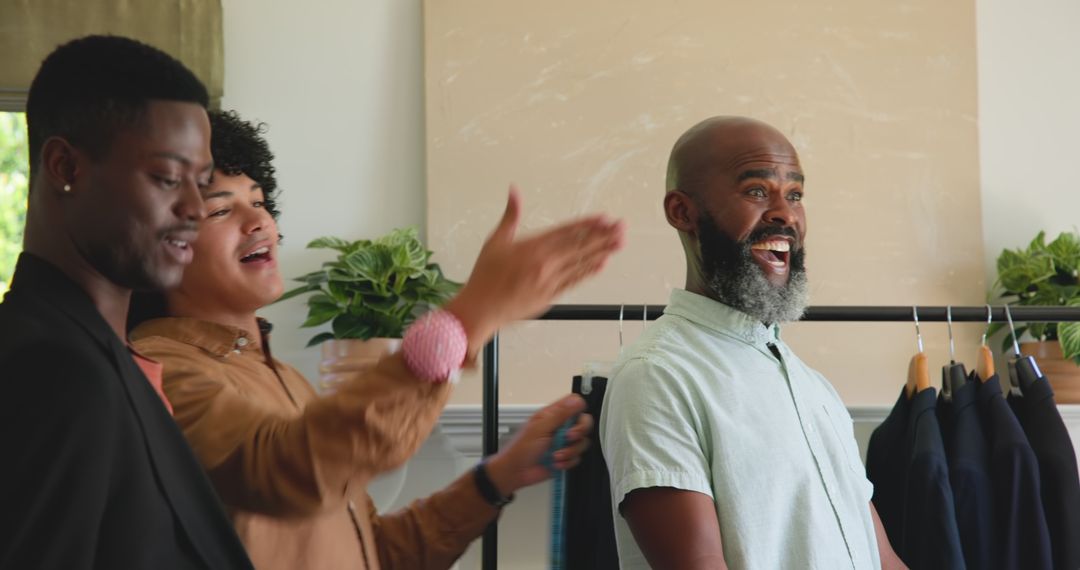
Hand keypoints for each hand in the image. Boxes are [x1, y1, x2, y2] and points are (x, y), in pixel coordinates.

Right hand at [444, 186, 624, 357]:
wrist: (480, 308)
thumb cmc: (485, 274)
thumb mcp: (496, 240)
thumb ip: (510, 215)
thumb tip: (514, 190)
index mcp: (532, 247)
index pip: (567, 232)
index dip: (588, 224)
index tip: (605, 218)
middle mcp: (544, 263)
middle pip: (579, 246)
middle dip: (603, 236)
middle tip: (622, 228)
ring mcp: (549, 281)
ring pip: (581, 263)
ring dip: (602, 252)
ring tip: (620, 243)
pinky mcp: (550, 296)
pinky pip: (574, 281)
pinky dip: (589, 272)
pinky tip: (602, 264)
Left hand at [483, 394, 592, 495]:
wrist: (516, 472)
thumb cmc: (521, 449)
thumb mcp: (540, 428)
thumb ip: (559, 414)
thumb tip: (576, 401)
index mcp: (552, 415)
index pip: (574, 403)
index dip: (580, 409)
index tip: (576, 420)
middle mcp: (560, 427)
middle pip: (584, 423)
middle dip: (579, 432)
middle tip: (568, 437)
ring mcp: (563, 442)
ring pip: (582, 442)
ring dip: (570, 451)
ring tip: (556, 455)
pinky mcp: (565, 457)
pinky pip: (577, 458)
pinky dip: (567, 462)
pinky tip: (555, 463)